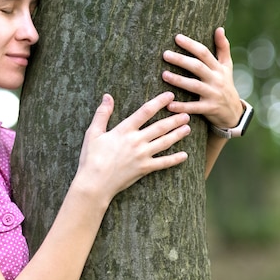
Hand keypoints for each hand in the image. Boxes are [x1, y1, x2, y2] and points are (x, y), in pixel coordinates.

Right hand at [72, 92, 190, 206]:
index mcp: (124, 130)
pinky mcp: (144, 168)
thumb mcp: (93, 133)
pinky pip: (163, 163)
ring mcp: (142, 155)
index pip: (145, 111)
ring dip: (177, 134)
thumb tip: (107, 96)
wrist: (95, 183)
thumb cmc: (92, 158)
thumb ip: (102, 114)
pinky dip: (175, 159)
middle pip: (160, 127)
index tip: (170, 96)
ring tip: (187, 128)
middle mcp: (136, 141)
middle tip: (186, 114)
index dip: (159, 102)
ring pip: (165, 142)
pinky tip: (184, 155)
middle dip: (175, 119)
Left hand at [161, 27, 242, 128]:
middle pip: (198, 67)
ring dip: (179, 80)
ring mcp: (213, 94)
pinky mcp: (209, 108)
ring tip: (164, 75)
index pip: (204, 53)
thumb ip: (223, 48)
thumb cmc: (226, 84)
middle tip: (165, 54)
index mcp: (218, 68)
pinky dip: (182, 107)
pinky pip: (194, 107)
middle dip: (181, 60)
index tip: (177, 38)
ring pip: (195, 86)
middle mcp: (216, 79)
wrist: (234, 111)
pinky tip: (169, 104)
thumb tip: (219, 28)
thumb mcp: (227, 66)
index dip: (191, 45)